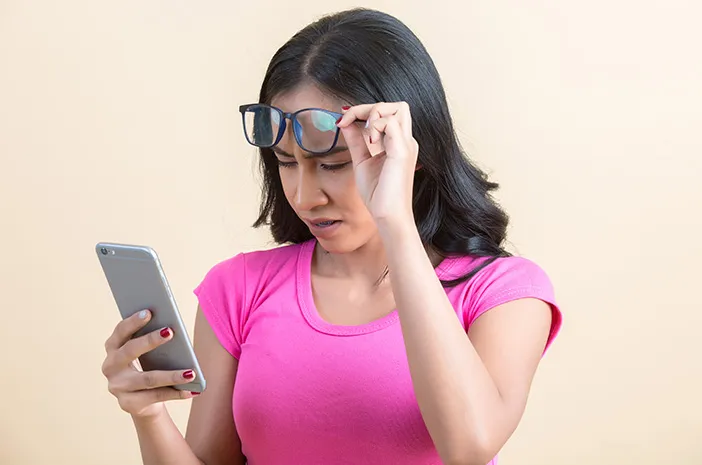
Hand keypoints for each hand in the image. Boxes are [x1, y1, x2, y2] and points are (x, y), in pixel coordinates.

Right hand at [101, 310, 198, 418]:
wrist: (142, 402)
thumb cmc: (148, 366)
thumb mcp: (147, 353)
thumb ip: (152, 341)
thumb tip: (171, 329)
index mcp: (113, 348)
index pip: (121, 331)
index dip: (133, 321)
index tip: (149, 312)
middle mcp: (110, 367)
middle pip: (130, 351)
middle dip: (150, 340)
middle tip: (171, 331)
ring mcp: (118, 387)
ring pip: (148, 379)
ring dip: (172, 375)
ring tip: (191, 372)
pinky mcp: (129, 404)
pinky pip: (156, 397)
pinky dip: (176, 393)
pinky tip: (192, 390)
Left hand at [336, 102, 418, 227]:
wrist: (388, 216)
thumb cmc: (378, 195)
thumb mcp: (362, 161)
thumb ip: (356, 141)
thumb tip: (346, 122)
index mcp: (398, 143)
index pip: (386, 113)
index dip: (363, 111)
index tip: (343, 121)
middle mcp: (405, 140)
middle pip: (396, 105)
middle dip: (370, 107)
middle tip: (350, 121)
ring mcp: (406, 144)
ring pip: (397, 108)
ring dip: (373, 113)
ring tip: (363, 134)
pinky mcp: (402, 152)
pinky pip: (390, 123)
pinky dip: (376, 125)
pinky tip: (369, 141)